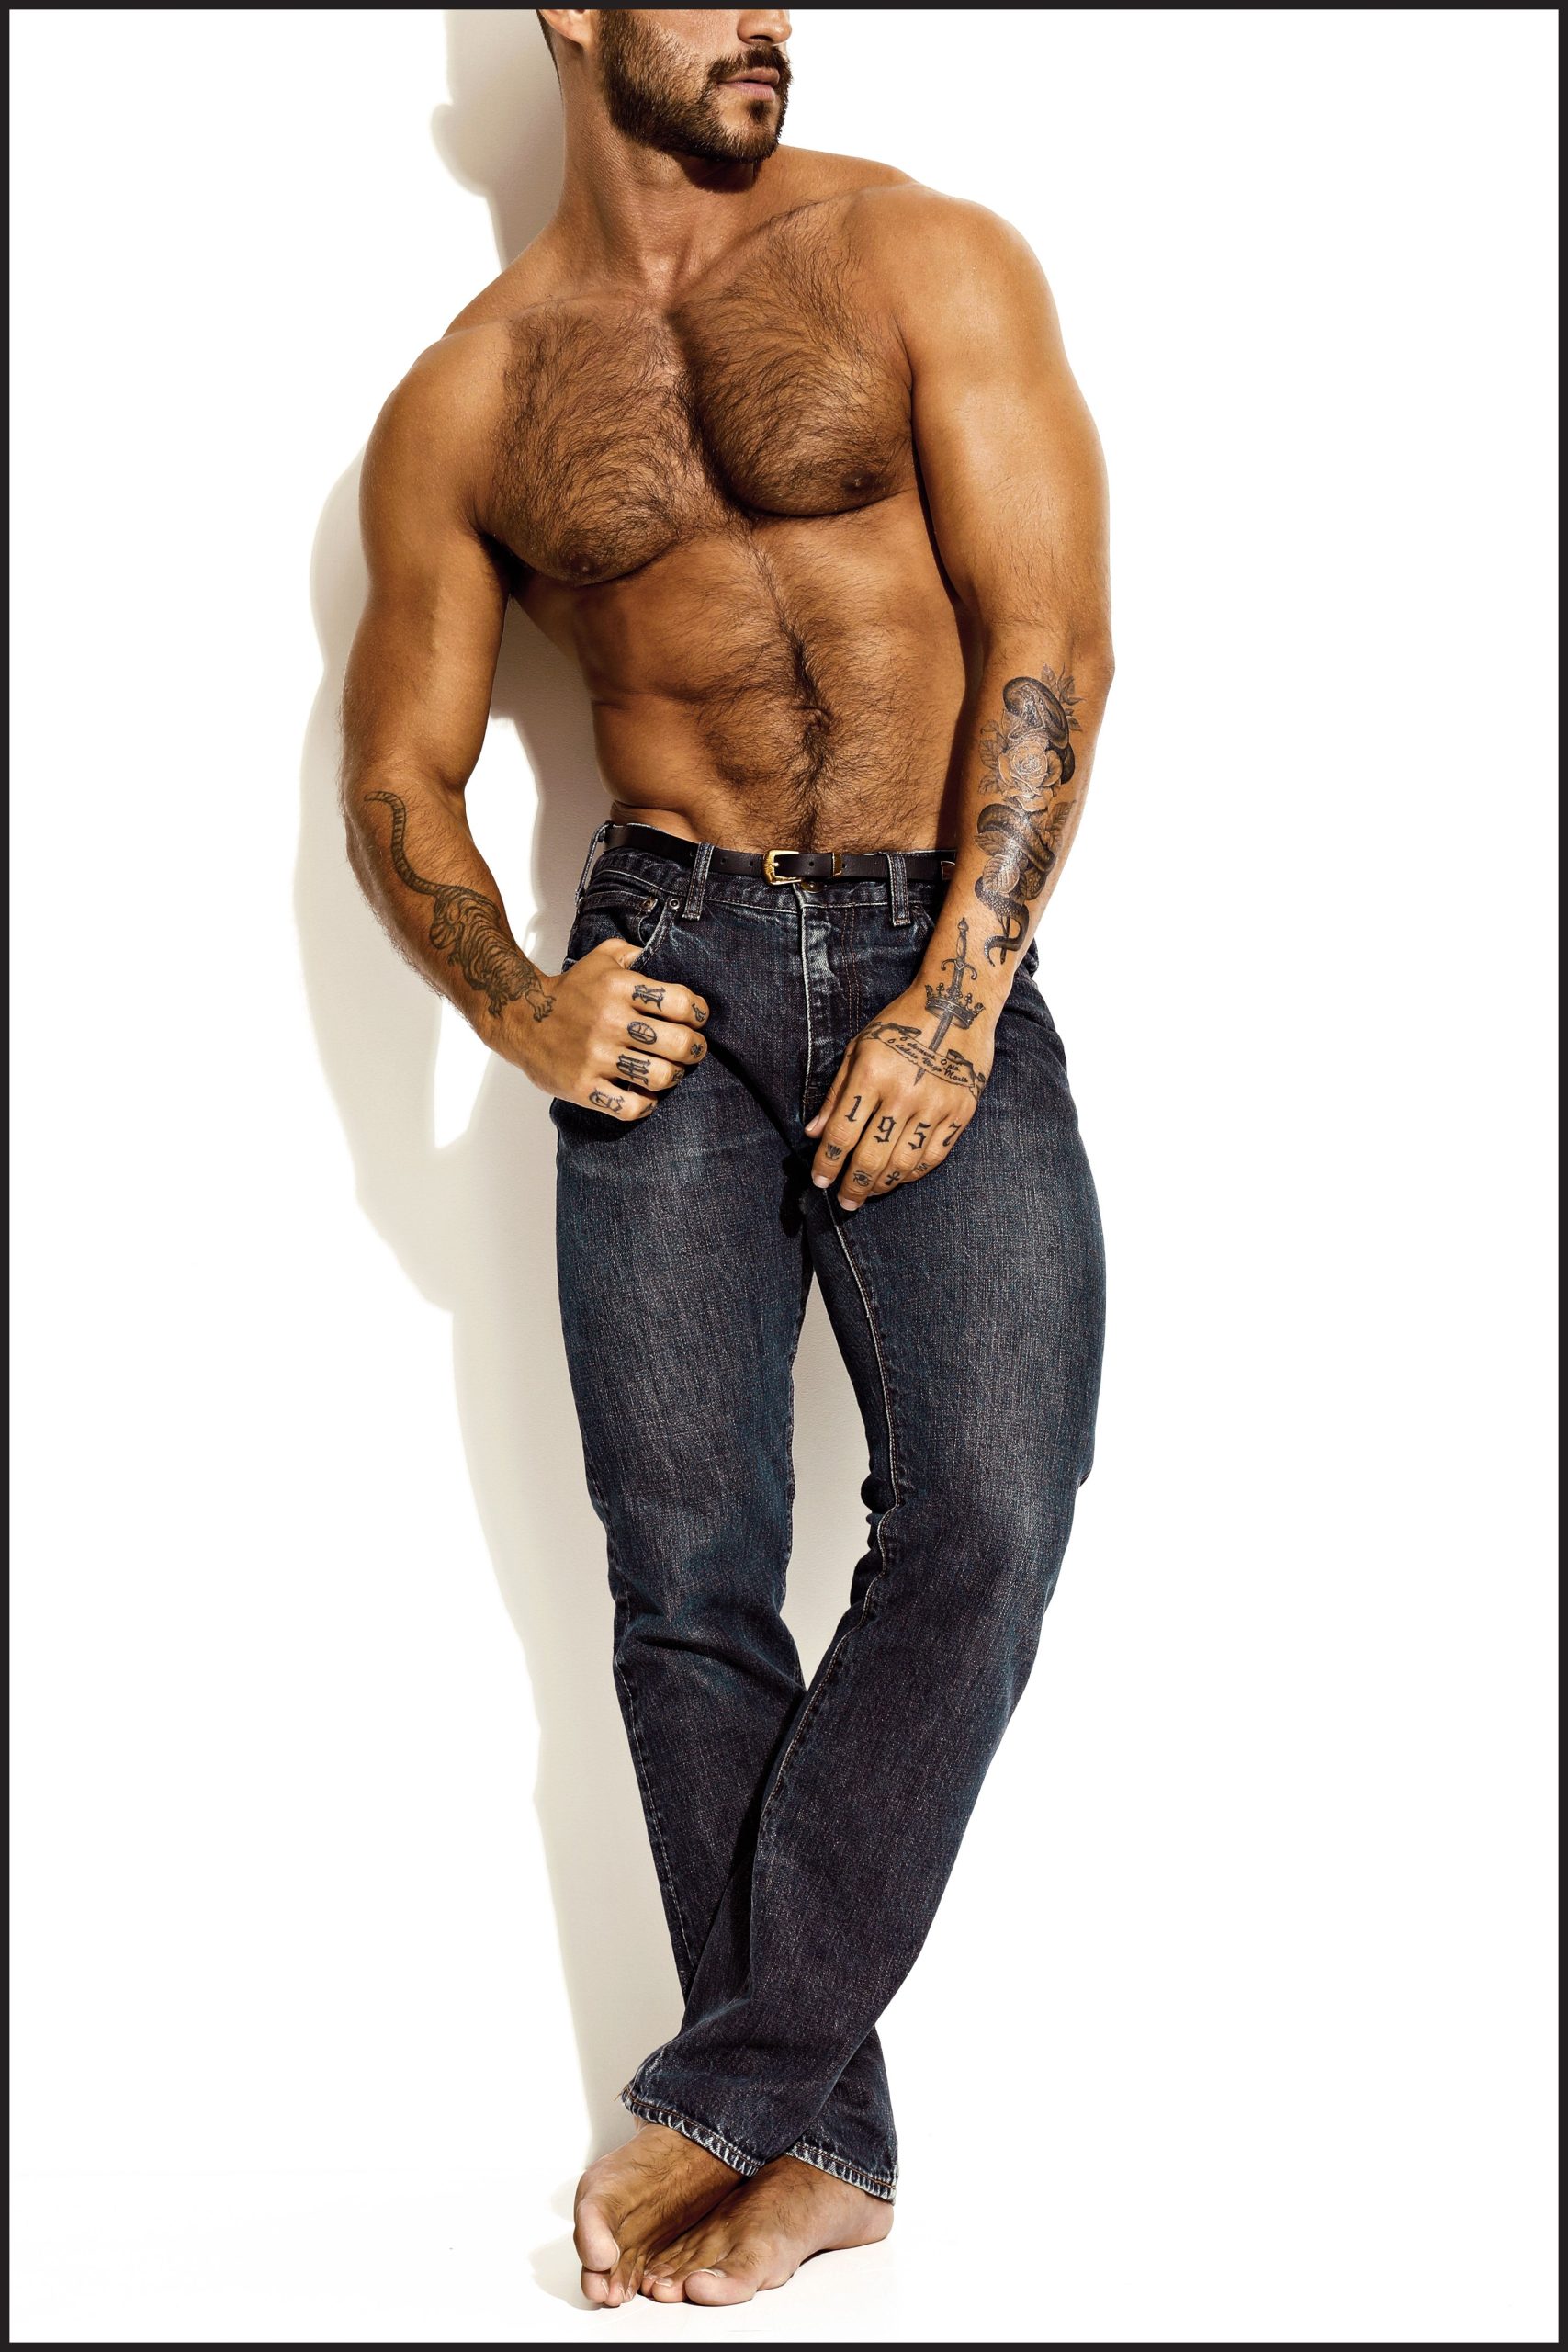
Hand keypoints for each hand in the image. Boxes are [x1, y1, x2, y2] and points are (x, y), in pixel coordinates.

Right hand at [500, 937, 708, 1119]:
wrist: (521, 1018)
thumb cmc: (570, 991)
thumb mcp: (600, 958)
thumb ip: (632, 951)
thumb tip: (658, 953)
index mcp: (620, 988)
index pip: (680, 1002)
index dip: (698, 1013)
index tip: (696, 1019)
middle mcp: (611, 1022)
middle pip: (678, 1044)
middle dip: (695, 1049)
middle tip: (692, 1051)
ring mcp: (597, 1057)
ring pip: (659, 1077)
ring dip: (674, 1077)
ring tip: (670, 1072)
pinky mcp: (583, 1086)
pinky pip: (630, 1107)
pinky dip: (645, 1104)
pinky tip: (645, 1095)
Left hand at [805, 972, 995, 1208]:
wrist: (958, 1002)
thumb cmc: (902, 1021)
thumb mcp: (860, 1046)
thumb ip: (836, 1092)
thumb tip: (814, 1133)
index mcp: (872, 1074)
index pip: (841, 1133)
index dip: (827, 1163)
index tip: (819, 1181)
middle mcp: (904, 1093)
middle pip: (871, 1157)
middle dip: (852, 1186)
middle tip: (844, 1201)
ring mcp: (936, 1105)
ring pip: (903, 1164)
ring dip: (882, 1186)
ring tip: (868, 1194)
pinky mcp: (961, 1111)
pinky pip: (933, 1156)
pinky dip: (912, 1173)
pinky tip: (898, 1178)